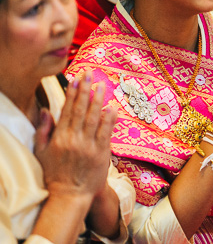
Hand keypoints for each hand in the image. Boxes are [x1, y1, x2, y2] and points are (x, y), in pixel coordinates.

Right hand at [34, 70, 116, 200]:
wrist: (70, 195)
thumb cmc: (54, 173)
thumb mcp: (42, 152)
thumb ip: (44, 130)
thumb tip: (46, 110)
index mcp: (60, 137)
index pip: (67, 110)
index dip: (72, 93)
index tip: (76, 78)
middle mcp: (74, 139)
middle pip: (81, 110)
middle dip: (85, 90)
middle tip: (90, 74)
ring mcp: (89, 146)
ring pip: (94, 118)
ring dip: (98, 100)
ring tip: (101, 84)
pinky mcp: (102, 153)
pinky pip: (107, 132)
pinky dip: (109, 119)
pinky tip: (112, 106)